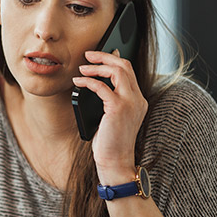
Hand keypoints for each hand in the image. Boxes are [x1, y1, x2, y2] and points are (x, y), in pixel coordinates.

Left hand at [72, 49, 147, 182]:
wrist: (115, 162)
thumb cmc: (110, 142)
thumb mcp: (112, 117)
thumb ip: (110, 99)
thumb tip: (96, 81)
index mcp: (138, 100)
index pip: (129, 71)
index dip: (113, 60)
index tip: (98, 56)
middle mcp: (138, 99)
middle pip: (125, 65)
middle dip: (105, 57)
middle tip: (88, 54)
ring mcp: (130, 103)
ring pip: (117, 71)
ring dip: (97, 67)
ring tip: (82, 69)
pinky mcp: (118, 109)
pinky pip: (102, 87)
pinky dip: (88, 81)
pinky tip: (78, 83)